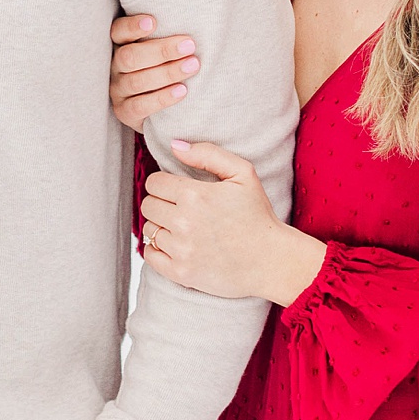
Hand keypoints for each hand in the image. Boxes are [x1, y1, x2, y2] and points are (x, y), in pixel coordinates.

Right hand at [109, 12, 198, 132]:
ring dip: (167, 73)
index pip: (119, 31)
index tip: (154, 22)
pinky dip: (162, 98)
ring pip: (136, 81)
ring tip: (192, 66)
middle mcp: (114, 66)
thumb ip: (168, 34)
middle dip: (161, 51)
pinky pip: (140, 106)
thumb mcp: (161, 48)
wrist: (157, 106)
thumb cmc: (163, 65)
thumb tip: (197, 17)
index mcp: (120, 45)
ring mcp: (117, 90)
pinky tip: (182, 90)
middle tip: (190, 46)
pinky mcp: (124, 111)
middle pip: (129, 57)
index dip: (133, 26)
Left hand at [142, 139, 325, 306]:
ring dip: (162, 226)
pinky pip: (150, 255)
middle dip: (161, 203)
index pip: (154, 183)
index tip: (177, 189)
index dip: (164, 183)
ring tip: (183, 228)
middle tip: (180, 208)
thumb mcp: (243, 173)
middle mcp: (183, 222)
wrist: (271, 260)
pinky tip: (175, 245)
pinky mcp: (180, 273)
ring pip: (149, 230)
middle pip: (148, 205)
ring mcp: (181, 250)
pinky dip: (156, 249)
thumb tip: (174, 146)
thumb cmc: (257, 215)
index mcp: (194, 195)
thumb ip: (208, 154)